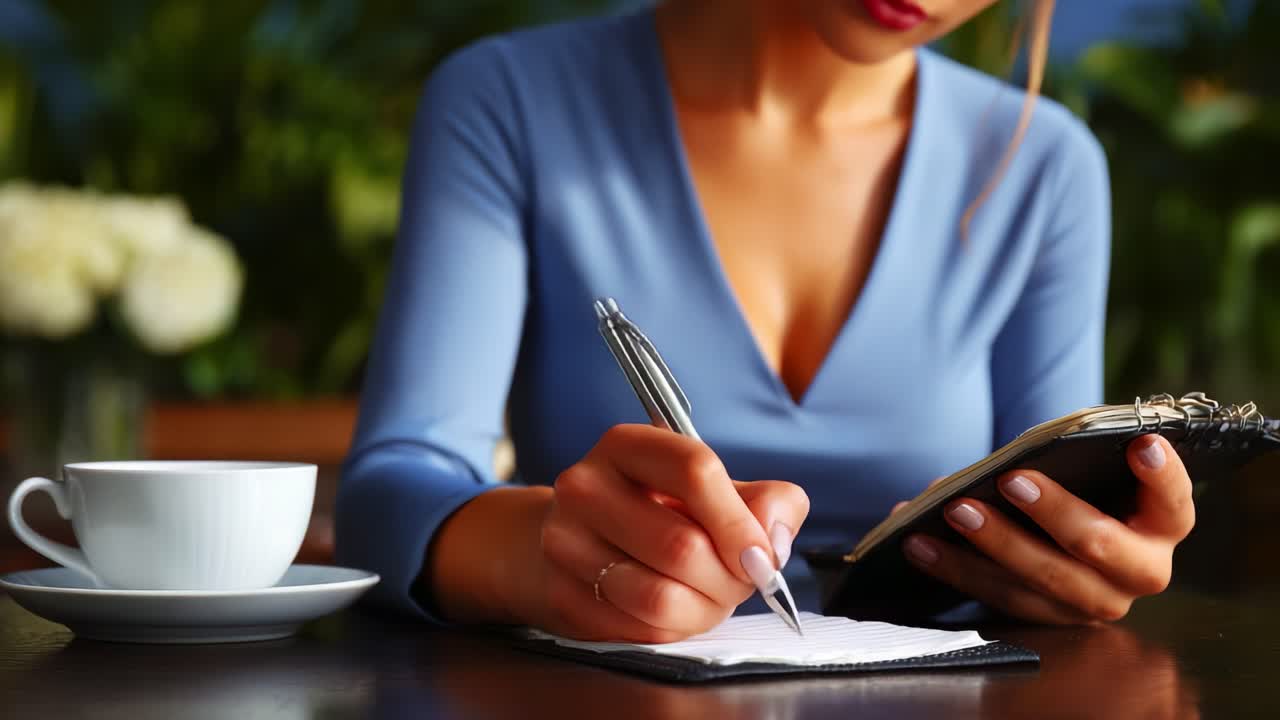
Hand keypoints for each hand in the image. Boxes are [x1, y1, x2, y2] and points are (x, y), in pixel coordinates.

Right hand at [532, 424, 809, 641]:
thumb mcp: (718, 492)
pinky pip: (637, 629)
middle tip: (738, 582)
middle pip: (681, 545)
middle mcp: (585, 486)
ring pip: (658, 596)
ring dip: (702, 609)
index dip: (739, 522)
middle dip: (728, 578)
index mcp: (628, 445)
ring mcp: (565, 541)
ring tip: (707, 596)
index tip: (762, 555)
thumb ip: (767, 503)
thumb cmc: (659, 513)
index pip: (695, 471)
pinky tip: (672, 610)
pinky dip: (671, 629)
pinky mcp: (561, 593)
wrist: (580, 542)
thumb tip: (774, 539)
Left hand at [899, 434, 1193, 623]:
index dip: (1162, 476)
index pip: (1174, 502)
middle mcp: (1139, 572)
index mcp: (1162, 526)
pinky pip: (1000, 598)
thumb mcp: (1086, 473)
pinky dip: (955, 567)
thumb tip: (1004, 462)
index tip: (1139, 444)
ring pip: (1043, 578)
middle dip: (1052, 512)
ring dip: (992, 543)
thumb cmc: (1080, 490)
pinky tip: (919, 543)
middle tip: (1011, 480)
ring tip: (954, 510)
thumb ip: (1066, 462)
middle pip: (1097, 545)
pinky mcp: (1050, 622)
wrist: (1063, 537)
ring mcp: (1095, 603)